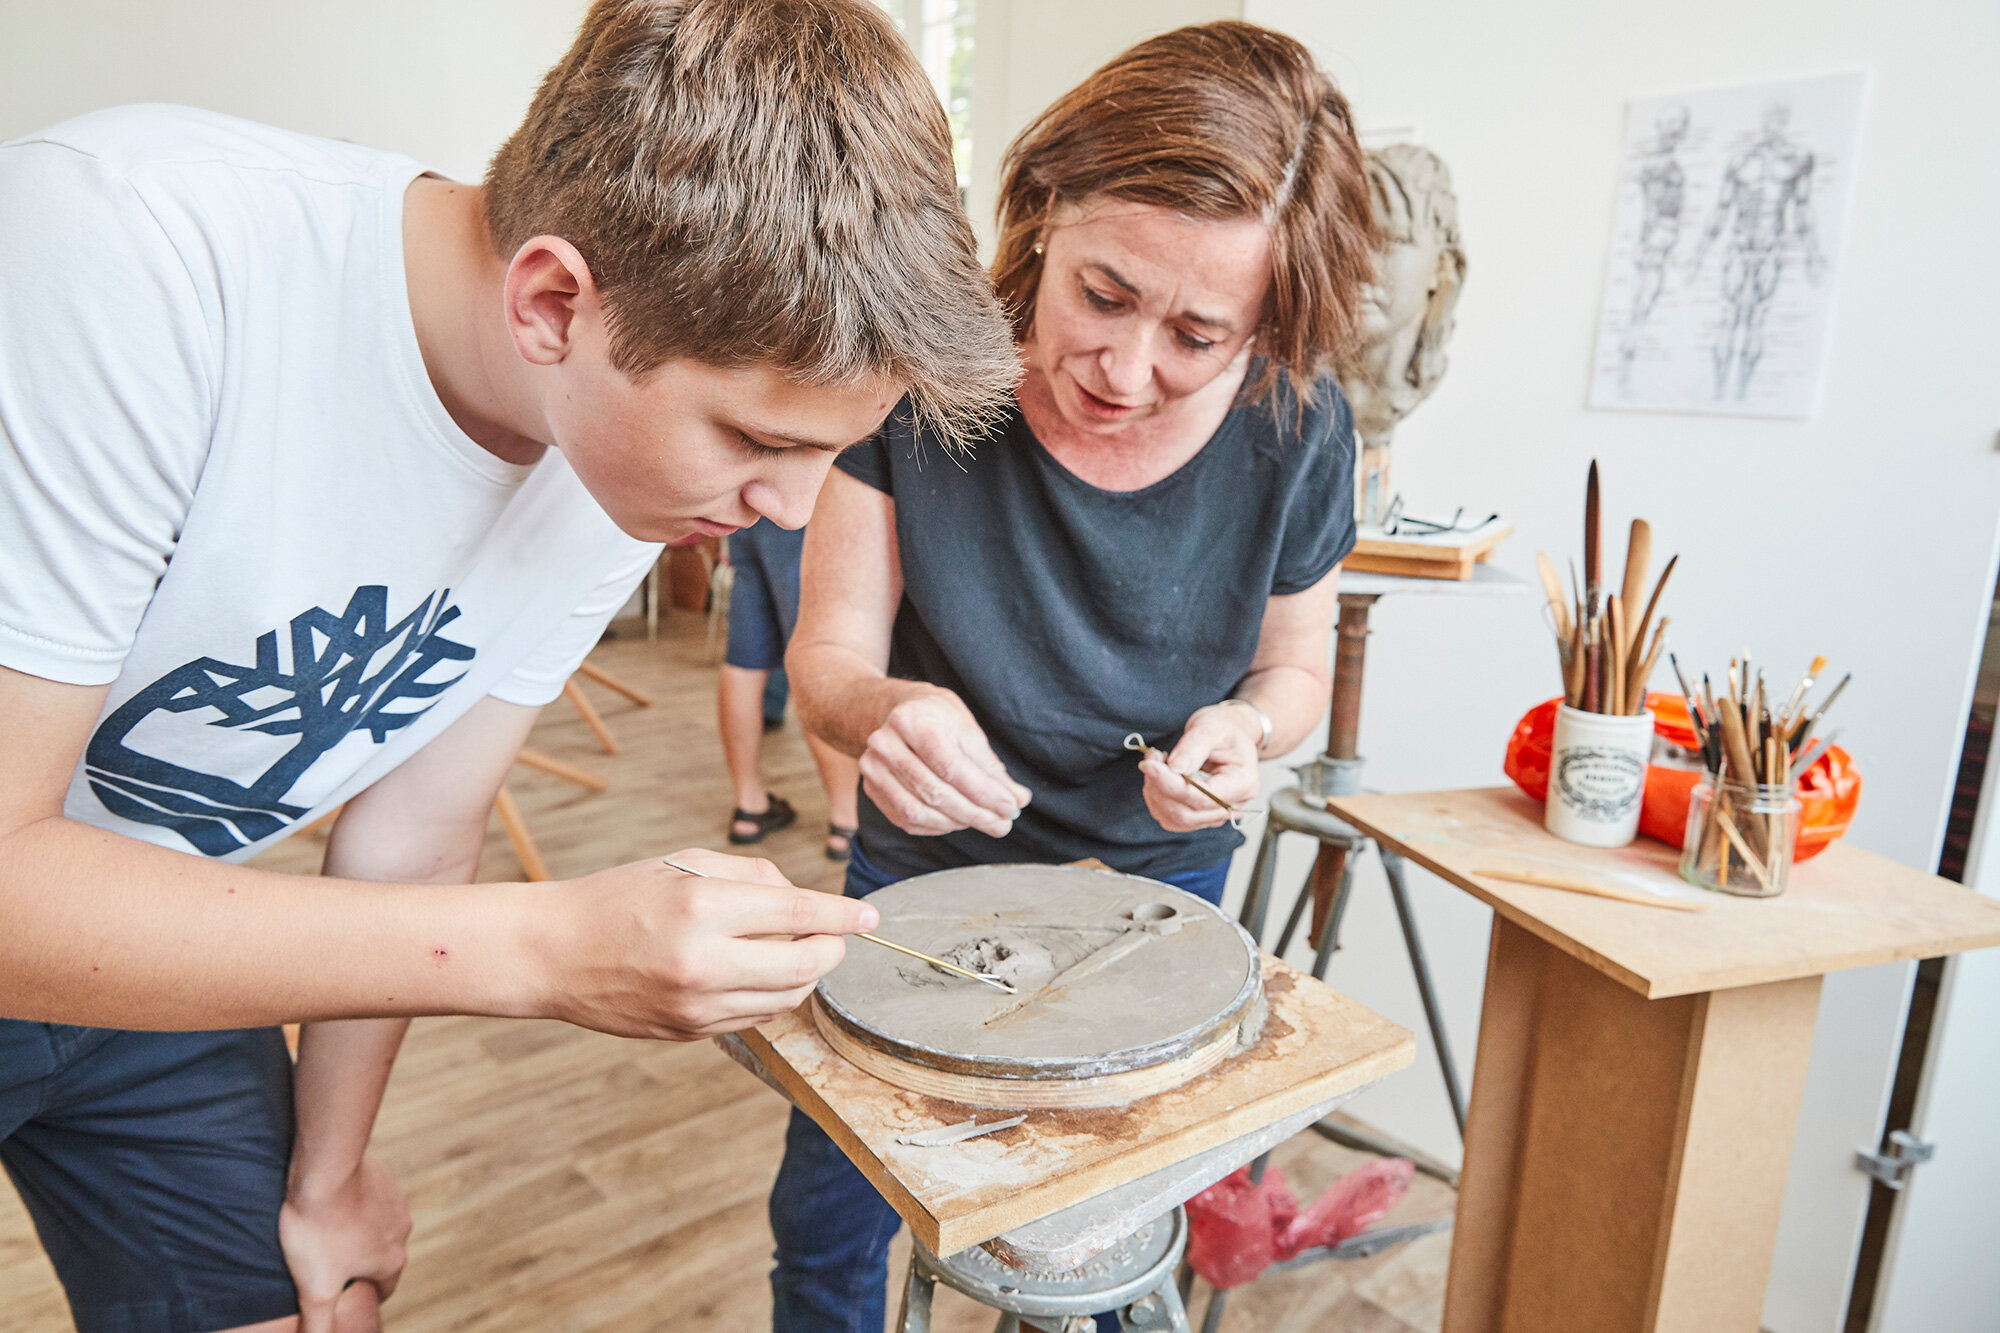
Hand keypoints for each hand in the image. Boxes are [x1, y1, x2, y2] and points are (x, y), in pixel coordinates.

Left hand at [279, 1156, 409, 1332]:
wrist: (324, 1171)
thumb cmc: (319, 1230)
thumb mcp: (314, 1289)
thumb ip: (318, 1325)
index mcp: (392, 1261)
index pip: (382, 1290)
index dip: (359, 1293)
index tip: (336, 1291)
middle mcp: (403, 1232)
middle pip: (379, 1257)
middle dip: (356, 1261)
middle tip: (323, 1259)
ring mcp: (396, 1201)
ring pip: (375, 1227)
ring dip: (356, 1231)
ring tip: (324, 1229)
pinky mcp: (384, 1178)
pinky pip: (371, 1199)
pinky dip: (354, 1204)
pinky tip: (330, 1204)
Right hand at [539, 848, 879, 1039]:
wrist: (553, 952)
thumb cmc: (620, 896)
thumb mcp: (685, 864)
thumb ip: (753, 877)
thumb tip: (806, 900)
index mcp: (703, 907)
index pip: (798, 912)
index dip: (843, 915)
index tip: (869, 916)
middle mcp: (703, 960)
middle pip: (805, 965)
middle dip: (833, 950)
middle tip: (835, 935)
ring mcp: (696, 1004)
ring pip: (785, 998)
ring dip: (805, 974)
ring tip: (793, 949)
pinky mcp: (689, 1032)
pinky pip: (755, 1017)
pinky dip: (771, 995)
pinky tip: (759, 973)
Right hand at [858, 689, 1031, 838]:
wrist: (897, 711)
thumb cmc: (937, 718)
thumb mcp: (967, 729)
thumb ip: (990, 766)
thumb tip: (1017, 798)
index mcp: (912, 721)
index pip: (951, 767)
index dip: (983, 792)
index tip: (1010, 807)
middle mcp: (885, 744)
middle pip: (934, 792)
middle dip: (975, 813)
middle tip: (1003, 824)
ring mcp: (873, 768)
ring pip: (918, 811)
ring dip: (957, 823)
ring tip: (985, 822)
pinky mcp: (871, 788)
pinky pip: (906, 819)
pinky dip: (937, 826)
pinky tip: (958, 822)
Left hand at [1140, 704, 1262, 832]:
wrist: (1228, 735)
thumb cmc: (1223, 729)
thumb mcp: (1210, 727)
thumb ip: (1193, 747)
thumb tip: (1175, 769)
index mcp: (1243, 784)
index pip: (1201, 797)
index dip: (1170, 784)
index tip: (1148, 764)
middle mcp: (1233, 806)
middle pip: (1186, 814)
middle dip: (1159, 788)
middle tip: (1151, 759)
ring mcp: (1216, 815)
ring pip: (1175, 820)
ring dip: (1155, 794)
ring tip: (1156, 764)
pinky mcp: (1200, 816)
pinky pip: (1171, 819)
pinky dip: (1157, 800)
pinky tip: (1158, 778)